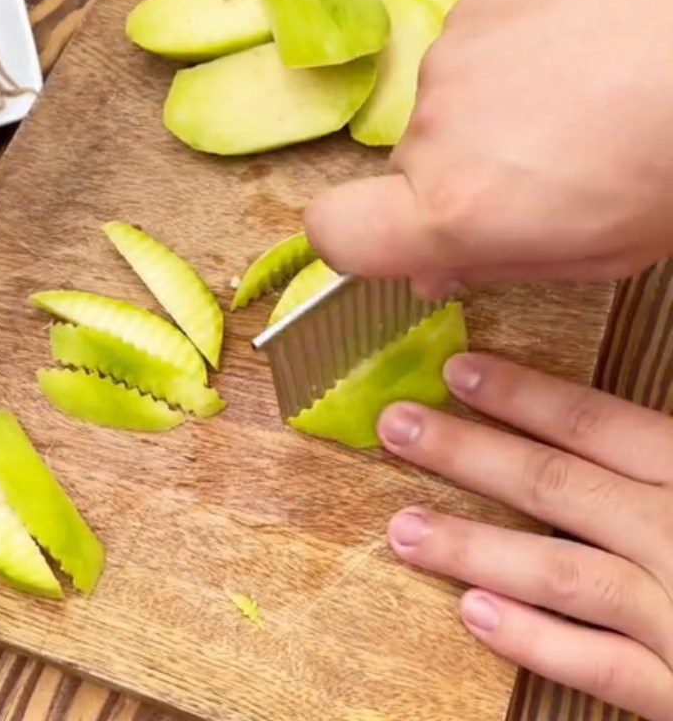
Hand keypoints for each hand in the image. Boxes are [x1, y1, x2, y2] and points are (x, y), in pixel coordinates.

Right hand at [305, 0, 672, 296]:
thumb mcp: (593, 253)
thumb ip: (493, 265)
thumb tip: (431, 270)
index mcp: (459, 208)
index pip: (334, 233)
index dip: (347, 246)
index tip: (389, 247)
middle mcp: (433, 133)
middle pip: (402, 178)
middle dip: (448, 189)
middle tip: (529, 181)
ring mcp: (448, 61)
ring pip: (435, 121)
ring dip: (478, 130)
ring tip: (561, 115)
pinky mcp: (474, 9)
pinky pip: (461, 66)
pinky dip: (496, 76)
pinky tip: (561, 68)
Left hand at [377, 353, 672, 719]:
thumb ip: (665, 443)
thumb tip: (614, 419)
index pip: (599, 423)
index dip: (522, 396)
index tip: (456, 373)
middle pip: (558, 486)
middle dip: (469, 453)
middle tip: (396, 428)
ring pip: (561, 572)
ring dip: (474, 548)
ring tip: (403, 529)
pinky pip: (602, 669)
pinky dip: (537, 642)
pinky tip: (474, 615)